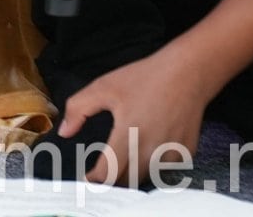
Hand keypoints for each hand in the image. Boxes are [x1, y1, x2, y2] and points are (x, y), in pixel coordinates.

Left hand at [57, 48, 210, 184]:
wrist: (187, 72)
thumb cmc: (144, 78)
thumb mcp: (104, 86)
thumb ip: (78, 109)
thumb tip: (64, 132)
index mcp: (128, 136)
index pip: (108, 174)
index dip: (95, 178)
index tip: (88, 176)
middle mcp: (151, 150)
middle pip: (126, 180)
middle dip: (112, 178)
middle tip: (104, 168)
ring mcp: (171, 154)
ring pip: (146, 177)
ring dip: (133, 173)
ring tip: (125, 160)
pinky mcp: (186, 153)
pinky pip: (165, 168)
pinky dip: (154, 165)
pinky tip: (149, 150)